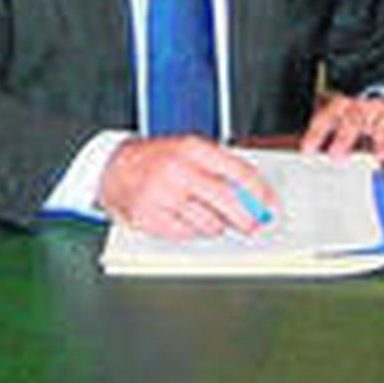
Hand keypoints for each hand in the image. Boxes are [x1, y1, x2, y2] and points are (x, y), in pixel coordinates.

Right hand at [99, 137, 276, 239]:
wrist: (113, 168)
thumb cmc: (157, 159)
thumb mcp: (189, 151)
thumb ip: (221, 167)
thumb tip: (254, 195)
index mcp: (192, 148)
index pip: (238, 171)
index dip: (260, 192)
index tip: (270, 205)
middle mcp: (177, 169)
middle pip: (226, 200)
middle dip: (246, 217)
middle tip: (253, 225)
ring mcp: (162, 194)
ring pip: (208, 222)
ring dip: (217, 226)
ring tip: (210, 217)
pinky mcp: (149, 217)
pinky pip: (186, 234)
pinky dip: (192, 231)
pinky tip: (187, 220)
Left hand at [300, 92, 383, 162]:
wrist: (381, 78)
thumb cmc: (353, 104)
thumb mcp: (335, 109)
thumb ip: (324, 127)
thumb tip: (308, 151)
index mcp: (338, 105)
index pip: (324, 119)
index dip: (315, 135)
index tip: (307, 151)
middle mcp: (359, 108)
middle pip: (351, 123)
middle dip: (344, 140)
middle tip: (337, 158)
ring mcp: (380, 110)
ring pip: (380, 125)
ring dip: (380, 141)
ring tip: (381, 156)